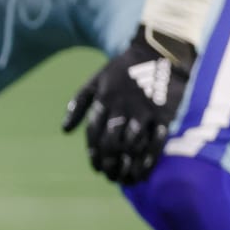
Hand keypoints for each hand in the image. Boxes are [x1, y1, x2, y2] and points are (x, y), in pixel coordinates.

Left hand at [62, 27, 195, 186]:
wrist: (159, 51)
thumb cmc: (124, 69)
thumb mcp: (96, 80)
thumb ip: (79, 104)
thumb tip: (65, 130)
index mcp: (104, 100)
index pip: (94, 133)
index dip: (94, 154)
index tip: (97, 167)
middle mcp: (122, 107)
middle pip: (111, 142)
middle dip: (109, 163)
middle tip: (111, 176)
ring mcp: (144, 110)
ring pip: (132, 144)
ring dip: (127, 165)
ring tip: (125, 179)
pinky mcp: (164, 113)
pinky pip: (156, 141)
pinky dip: (149, 160)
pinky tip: (144, 172)